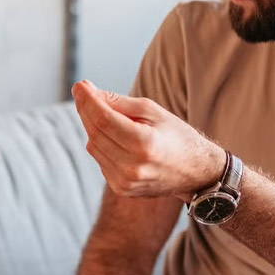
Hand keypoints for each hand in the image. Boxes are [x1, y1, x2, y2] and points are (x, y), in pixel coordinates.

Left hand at [71, 80, 225, 201]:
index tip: (79, 85)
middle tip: (83, 93)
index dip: (88, 101)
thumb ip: (119, 103)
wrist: (195, 173)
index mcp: (145, 145)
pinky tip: (114, 137)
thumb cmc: (176, 136)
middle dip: (86, 110)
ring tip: (105, 114)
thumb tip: (88, 92)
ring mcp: (126, 182)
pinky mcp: (121, 189)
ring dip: (93, 128)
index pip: (104, 119)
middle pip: (95, 133)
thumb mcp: (153, 111)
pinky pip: (100, 160)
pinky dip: (101, 145)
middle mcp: (133, 167)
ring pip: (93, 147)